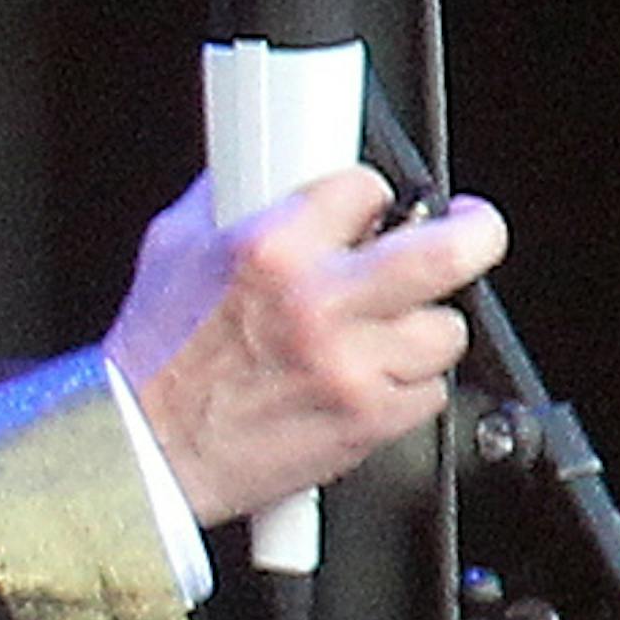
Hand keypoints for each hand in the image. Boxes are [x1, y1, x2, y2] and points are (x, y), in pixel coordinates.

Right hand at [105, 167, 507, 528]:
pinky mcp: (366, 422)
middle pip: (447, 252)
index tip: (375, 209)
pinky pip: (429, 393)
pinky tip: (366, 379)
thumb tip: (255, 170)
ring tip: (388, 328)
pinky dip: (406, 386)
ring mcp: (349, 367)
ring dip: (423, 326)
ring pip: (445, 331)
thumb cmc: (153, 358)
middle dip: (473, 234)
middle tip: (470, 232)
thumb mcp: (174, 246)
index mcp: (270, 249)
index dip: (372, 196)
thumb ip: (227, 201)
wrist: (146, 449)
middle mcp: (318, 304)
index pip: (366, 188)